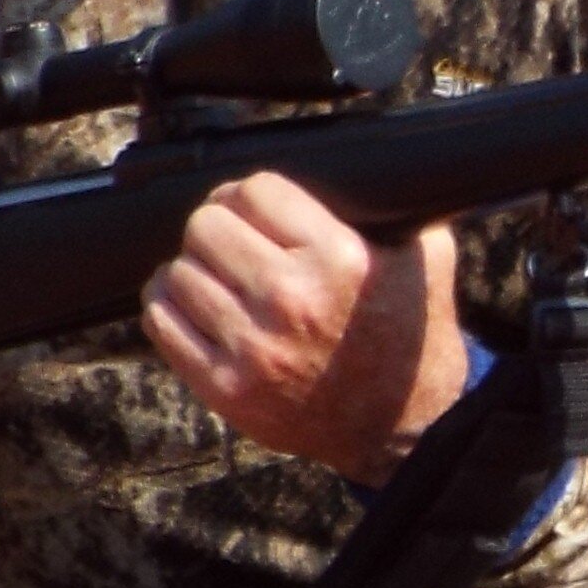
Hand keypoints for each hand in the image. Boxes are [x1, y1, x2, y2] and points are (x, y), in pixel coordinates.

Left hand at [141, 172, 469, 482]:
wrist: (407, 426)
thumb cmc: (412, 335)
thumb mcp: (424, 255)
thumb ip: (388, 205)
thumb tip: (348, 161)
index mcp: (337, 259)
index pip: (253, 191)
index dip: (246, 194)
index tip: (248, 208)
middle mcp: (290, 300)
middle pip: (205, 226)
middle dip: (217, 229)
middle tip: (231, 244)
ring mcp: (253, 348)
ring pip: (177, 273)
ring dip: (192, 270)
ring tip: (215, 278)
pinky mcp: (227, 388)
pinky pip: (163, 323)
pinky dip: (170, 306)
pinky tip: (195, 306)